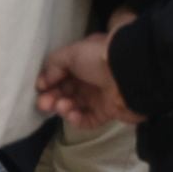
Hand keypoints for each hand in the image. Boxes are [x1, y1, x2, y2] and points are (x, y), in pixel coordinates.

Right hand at [36, 8, 142, 128]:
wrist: (131, 73)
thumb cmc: (100, 57)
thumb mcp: (73, 52)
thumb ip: (53, 65)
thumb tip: (43, 82)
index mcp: (87, 60)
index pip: (63, 73)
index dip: (49, 81)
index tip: (41, 87)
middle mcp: (93, 77)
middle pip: (66, 91)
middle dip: (52, 97)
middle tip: (45, 102)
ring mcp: (101, 95)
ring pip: (75, 106)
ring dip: (63, 108)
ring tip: (62, 105)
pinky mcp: (108, 111)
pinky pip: (88, 120)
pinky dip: (77, 119)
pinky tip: (73, 114)